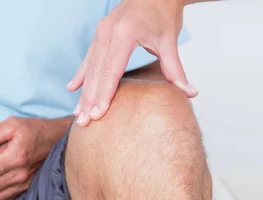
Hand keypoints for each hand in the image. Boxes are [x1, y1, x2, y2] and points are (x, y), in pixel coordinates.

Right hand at [68, 0, 195, 125]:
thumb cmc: (163, 13)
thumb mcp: (169, 41)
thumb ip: (175, 70)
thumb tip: (190, 93)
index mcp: (124, 34)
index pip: (111, 71)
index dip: (104, 95)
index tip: (98, 114)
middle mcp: (108, 33)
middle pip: (96, 73)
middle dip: (89, 100)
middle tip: (84, 122)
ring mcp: (101, 32)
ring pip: (89, 68)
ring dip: (83, 92)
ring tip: (78, 114)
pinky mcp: (99, 34)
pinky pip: (87, 58)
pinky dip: (81, 75)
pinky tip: (72, 88)